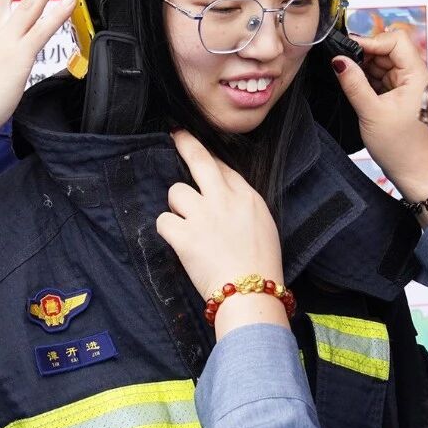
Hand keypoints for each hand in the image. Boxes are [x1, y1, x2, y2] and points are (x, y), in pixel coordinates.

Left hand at [156, 131, 286, 336]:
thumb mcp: (264, 226)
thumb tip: (225, 198)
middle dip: (185, 143)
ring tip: (187, 225)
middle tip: (175, 134)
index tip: (199, 152)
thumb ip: (243, 206)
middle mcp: (224, 200)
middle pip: (199, 160)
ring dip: (177, 207)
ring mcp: (202, 216)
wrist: (252, 292)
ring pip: (176, 192)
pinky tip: (177, 240)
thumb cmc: (262, 266)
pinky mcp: (184, 235)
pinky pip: (163, 221)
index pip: (223, 167)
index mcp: (247, 198)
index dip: (209, 159)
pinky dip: (167, 230)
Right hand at [336, 27, 427, 223]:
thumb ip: (354, 83)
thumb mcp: (371, 113)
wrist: (416, 172)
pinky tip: (360, 91)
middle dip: (366, 56)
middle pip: (389, 50)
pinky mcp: (402, 95)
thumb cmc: (402, 147)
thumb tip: (338, 60)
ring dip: (366, 69)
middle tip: (344, 67)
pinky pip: (384, 78)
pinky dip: (370, 80)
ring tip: (352, 84)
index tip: (348, 49)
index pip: (395, 41)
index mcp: (418, 76)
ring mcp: (410, 85)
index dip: (371, 41)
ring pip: (385, 63)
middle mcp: (417, 76)